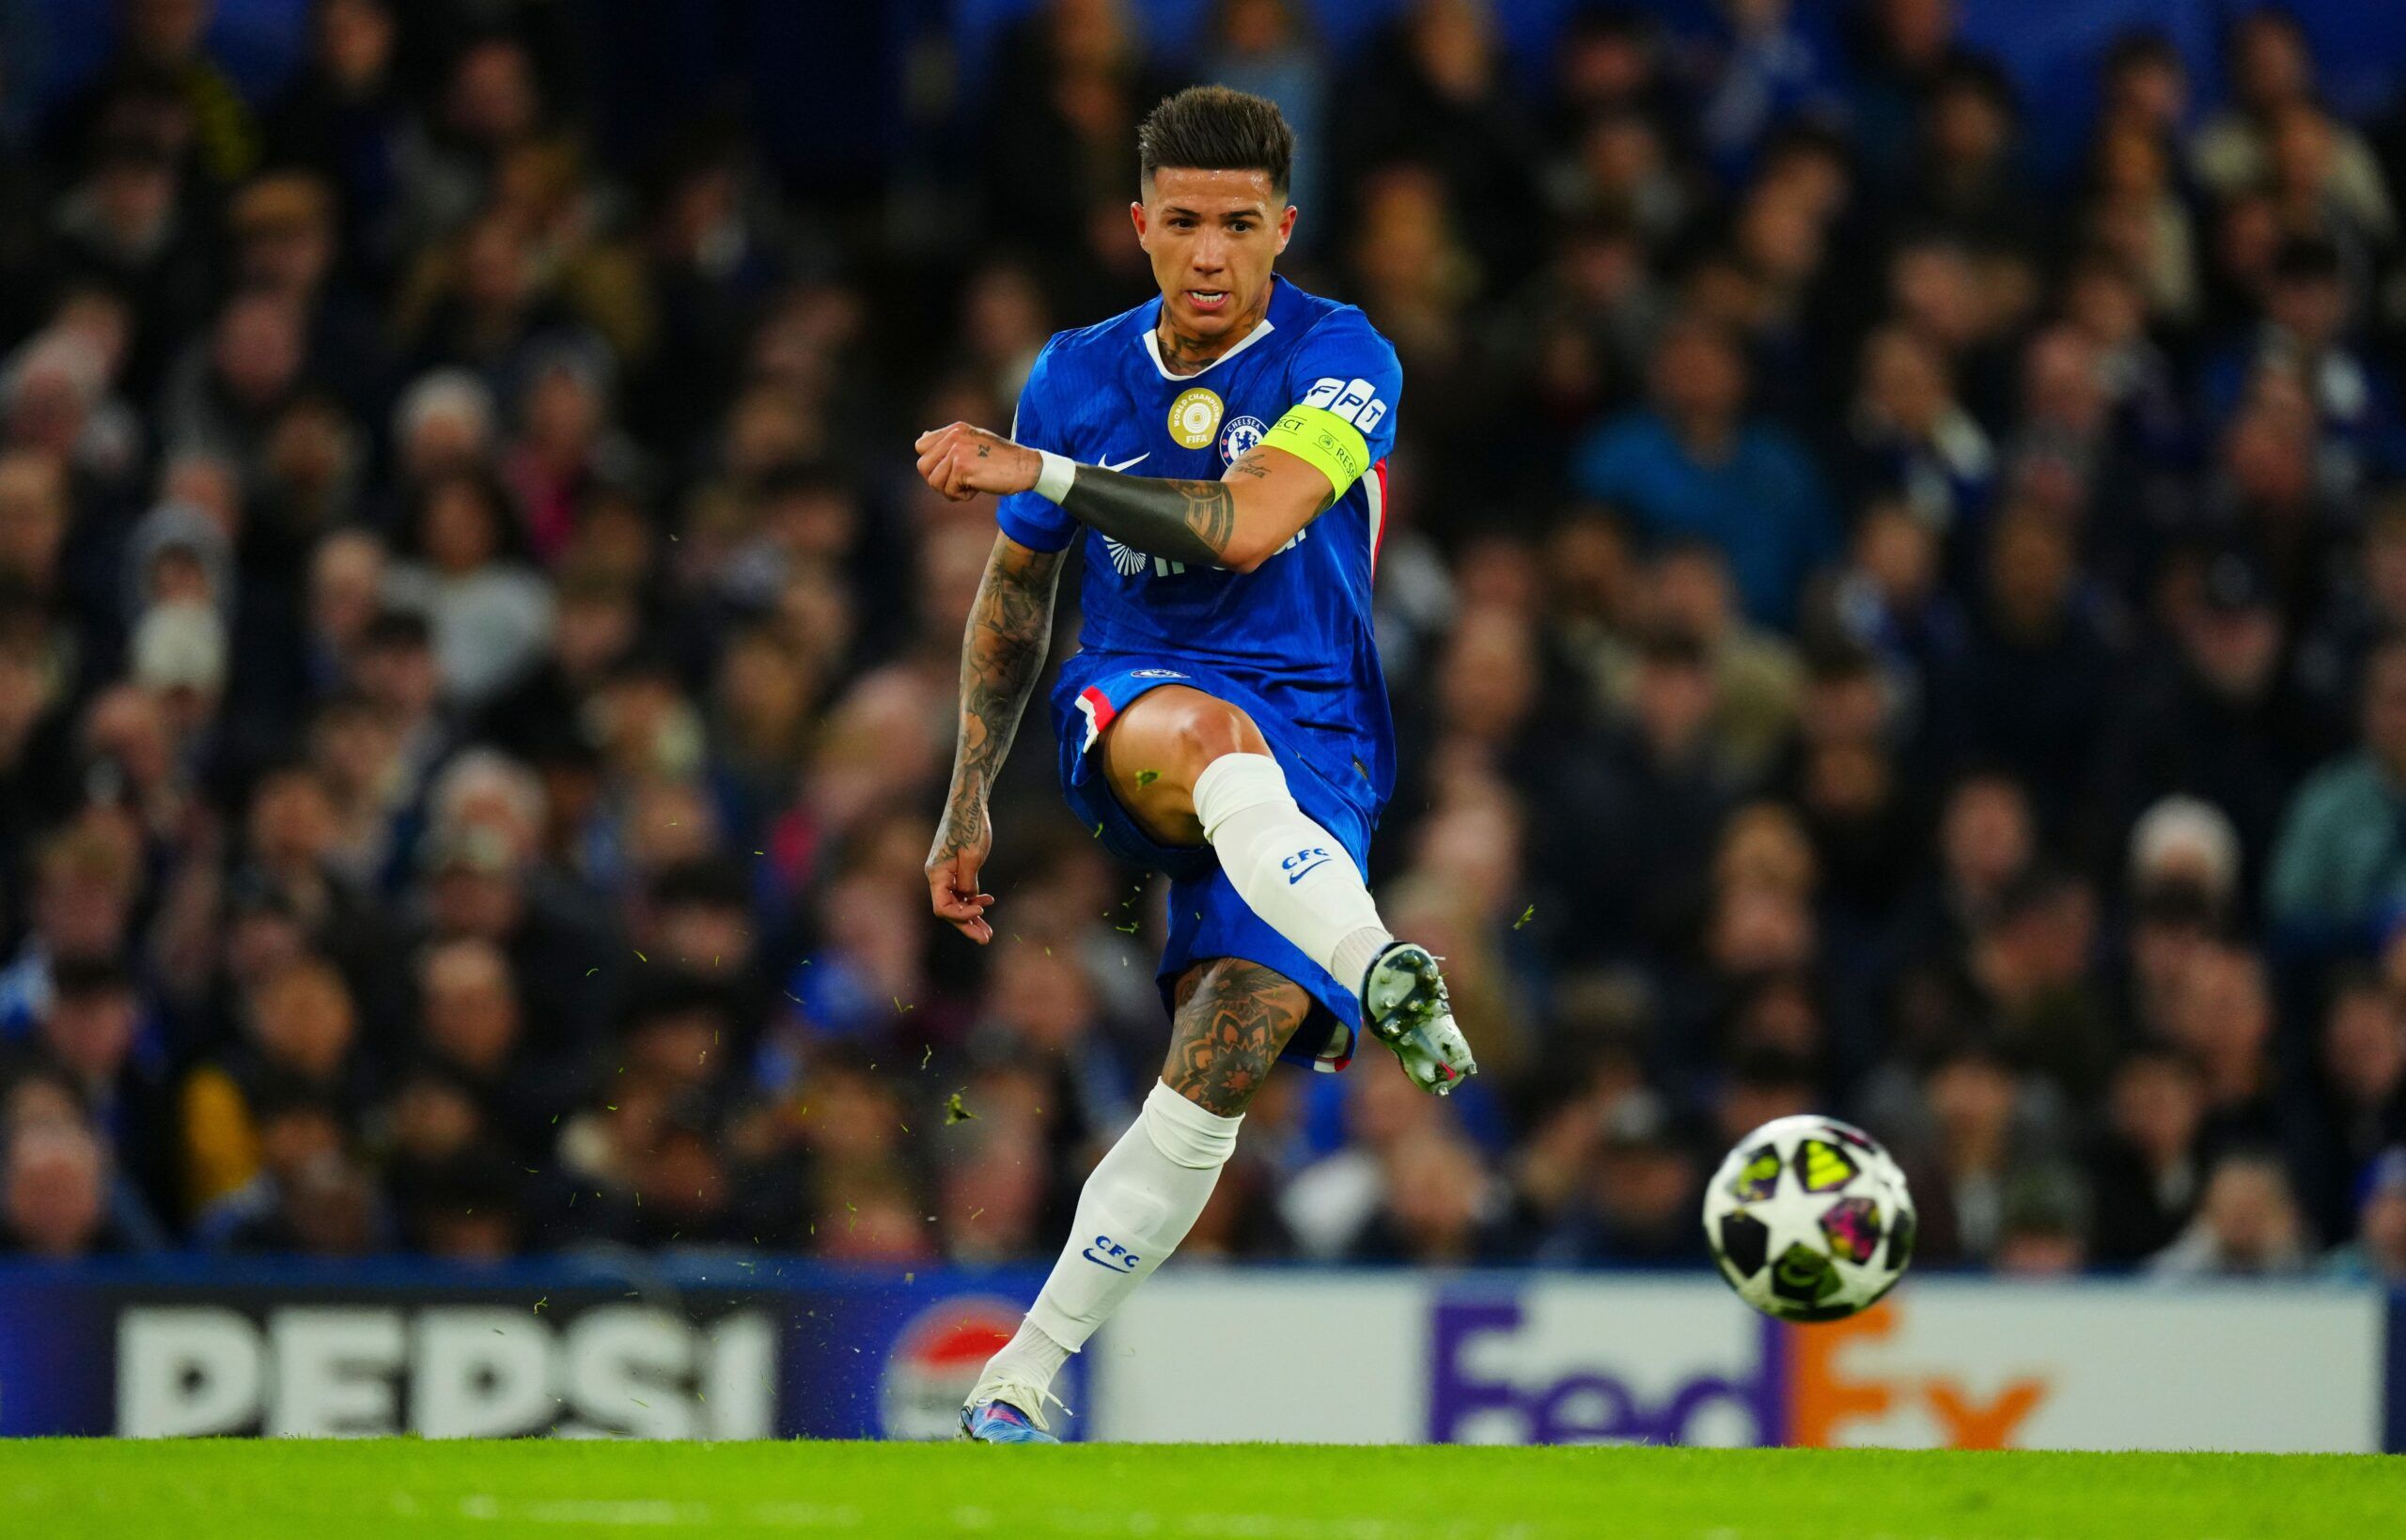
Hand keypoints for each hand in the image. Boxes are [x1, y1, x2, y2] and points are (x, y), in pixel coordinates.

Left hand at [913, 422, 1040, 502]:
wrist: (1025, 467)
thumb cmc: (1002, 459)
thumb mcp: (973, 442)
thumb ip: (948, 440)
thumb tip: (923, 436)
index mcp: (955, 429)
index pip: (921, 446)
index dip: (931, 463)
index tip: (949, 470)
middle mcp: (954, 436)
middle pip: (923, 466)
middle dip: (938, 480)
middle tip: (958, 482)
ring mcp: (957, 451)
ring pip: (933, 481)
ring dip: (950, 490)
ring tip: (969, 485)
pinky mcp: (963, 467)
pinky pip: (949, 490)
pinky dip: (963, 496)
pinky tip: (978, 488)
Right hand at [925, 800, 996, 943]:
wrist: (969, 802)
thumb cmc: (970, 825)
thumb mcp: (972, 854)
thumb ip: (968, 880)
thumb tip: (968, 898)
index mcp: (936, 873)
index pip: (942, 907)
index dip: (960, 915)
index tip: (981, 911)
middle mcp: (938, 876)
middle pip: (949, 910)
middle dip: (967, 925)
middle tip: (986, 939)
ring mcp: (947, 873)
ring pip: (957, 903)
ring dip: (972, 917)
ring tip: (988, 932)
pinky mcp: (957, 869)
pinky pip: (962, 892)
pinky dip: (973, 901)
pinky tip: (988, 903)